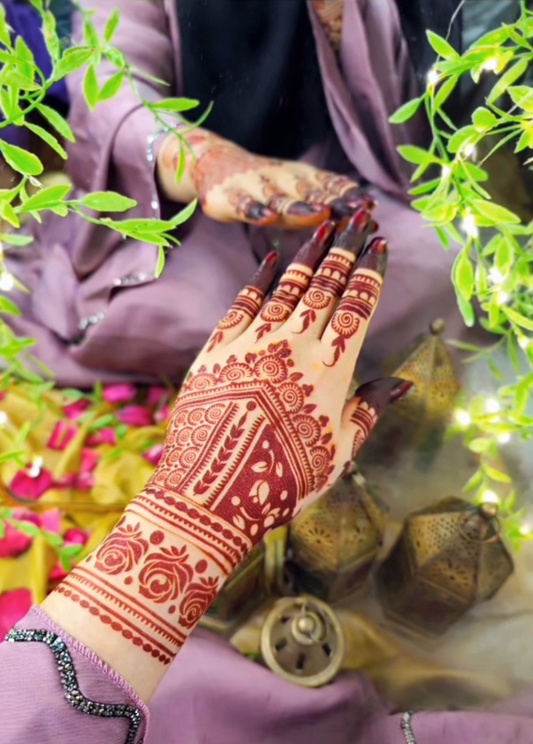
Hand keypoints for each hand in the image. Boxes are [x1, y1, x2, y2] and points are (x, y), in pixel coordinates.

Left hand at [42, 213, 410, 700]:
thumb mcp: (338, 452)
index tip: (380, 245)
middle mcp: (294, 345)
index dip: (370, 273)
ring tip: (322, 225)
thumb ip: (369, 410)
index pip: (357, 307)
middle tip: (358, 216)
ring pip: (287, 286)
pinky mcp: (218, 348)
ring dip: (307, 254)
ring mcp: (253, 342)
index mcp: (331, 369)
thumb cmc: (283, 480)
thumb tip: (402, 382)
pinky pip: (243, 302)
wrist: (212, 490)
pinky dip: (259, 277)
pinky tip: (270, 259)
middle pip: (325, 285)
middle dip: (345, 249)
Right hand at [157, 128, 374, 227]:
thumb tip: (374, 225)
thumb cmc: (266, 187)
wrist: (213, 162)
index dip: (349, 196)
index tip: (371, 207)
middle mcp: (282, 180)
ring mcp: (255, 188)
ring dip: (300, 207)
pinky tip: (265, 218)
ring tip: (319, 214)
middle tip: (357, 211)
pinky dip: (254, 210)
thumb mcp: (299, 192)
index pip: (330, 187)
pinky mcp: (229, 197)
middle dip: (336, 202)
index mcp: (302, 180)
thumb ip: (331, 206)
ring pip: (280, 199)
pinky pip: (243, 205)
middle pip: (312, 193)